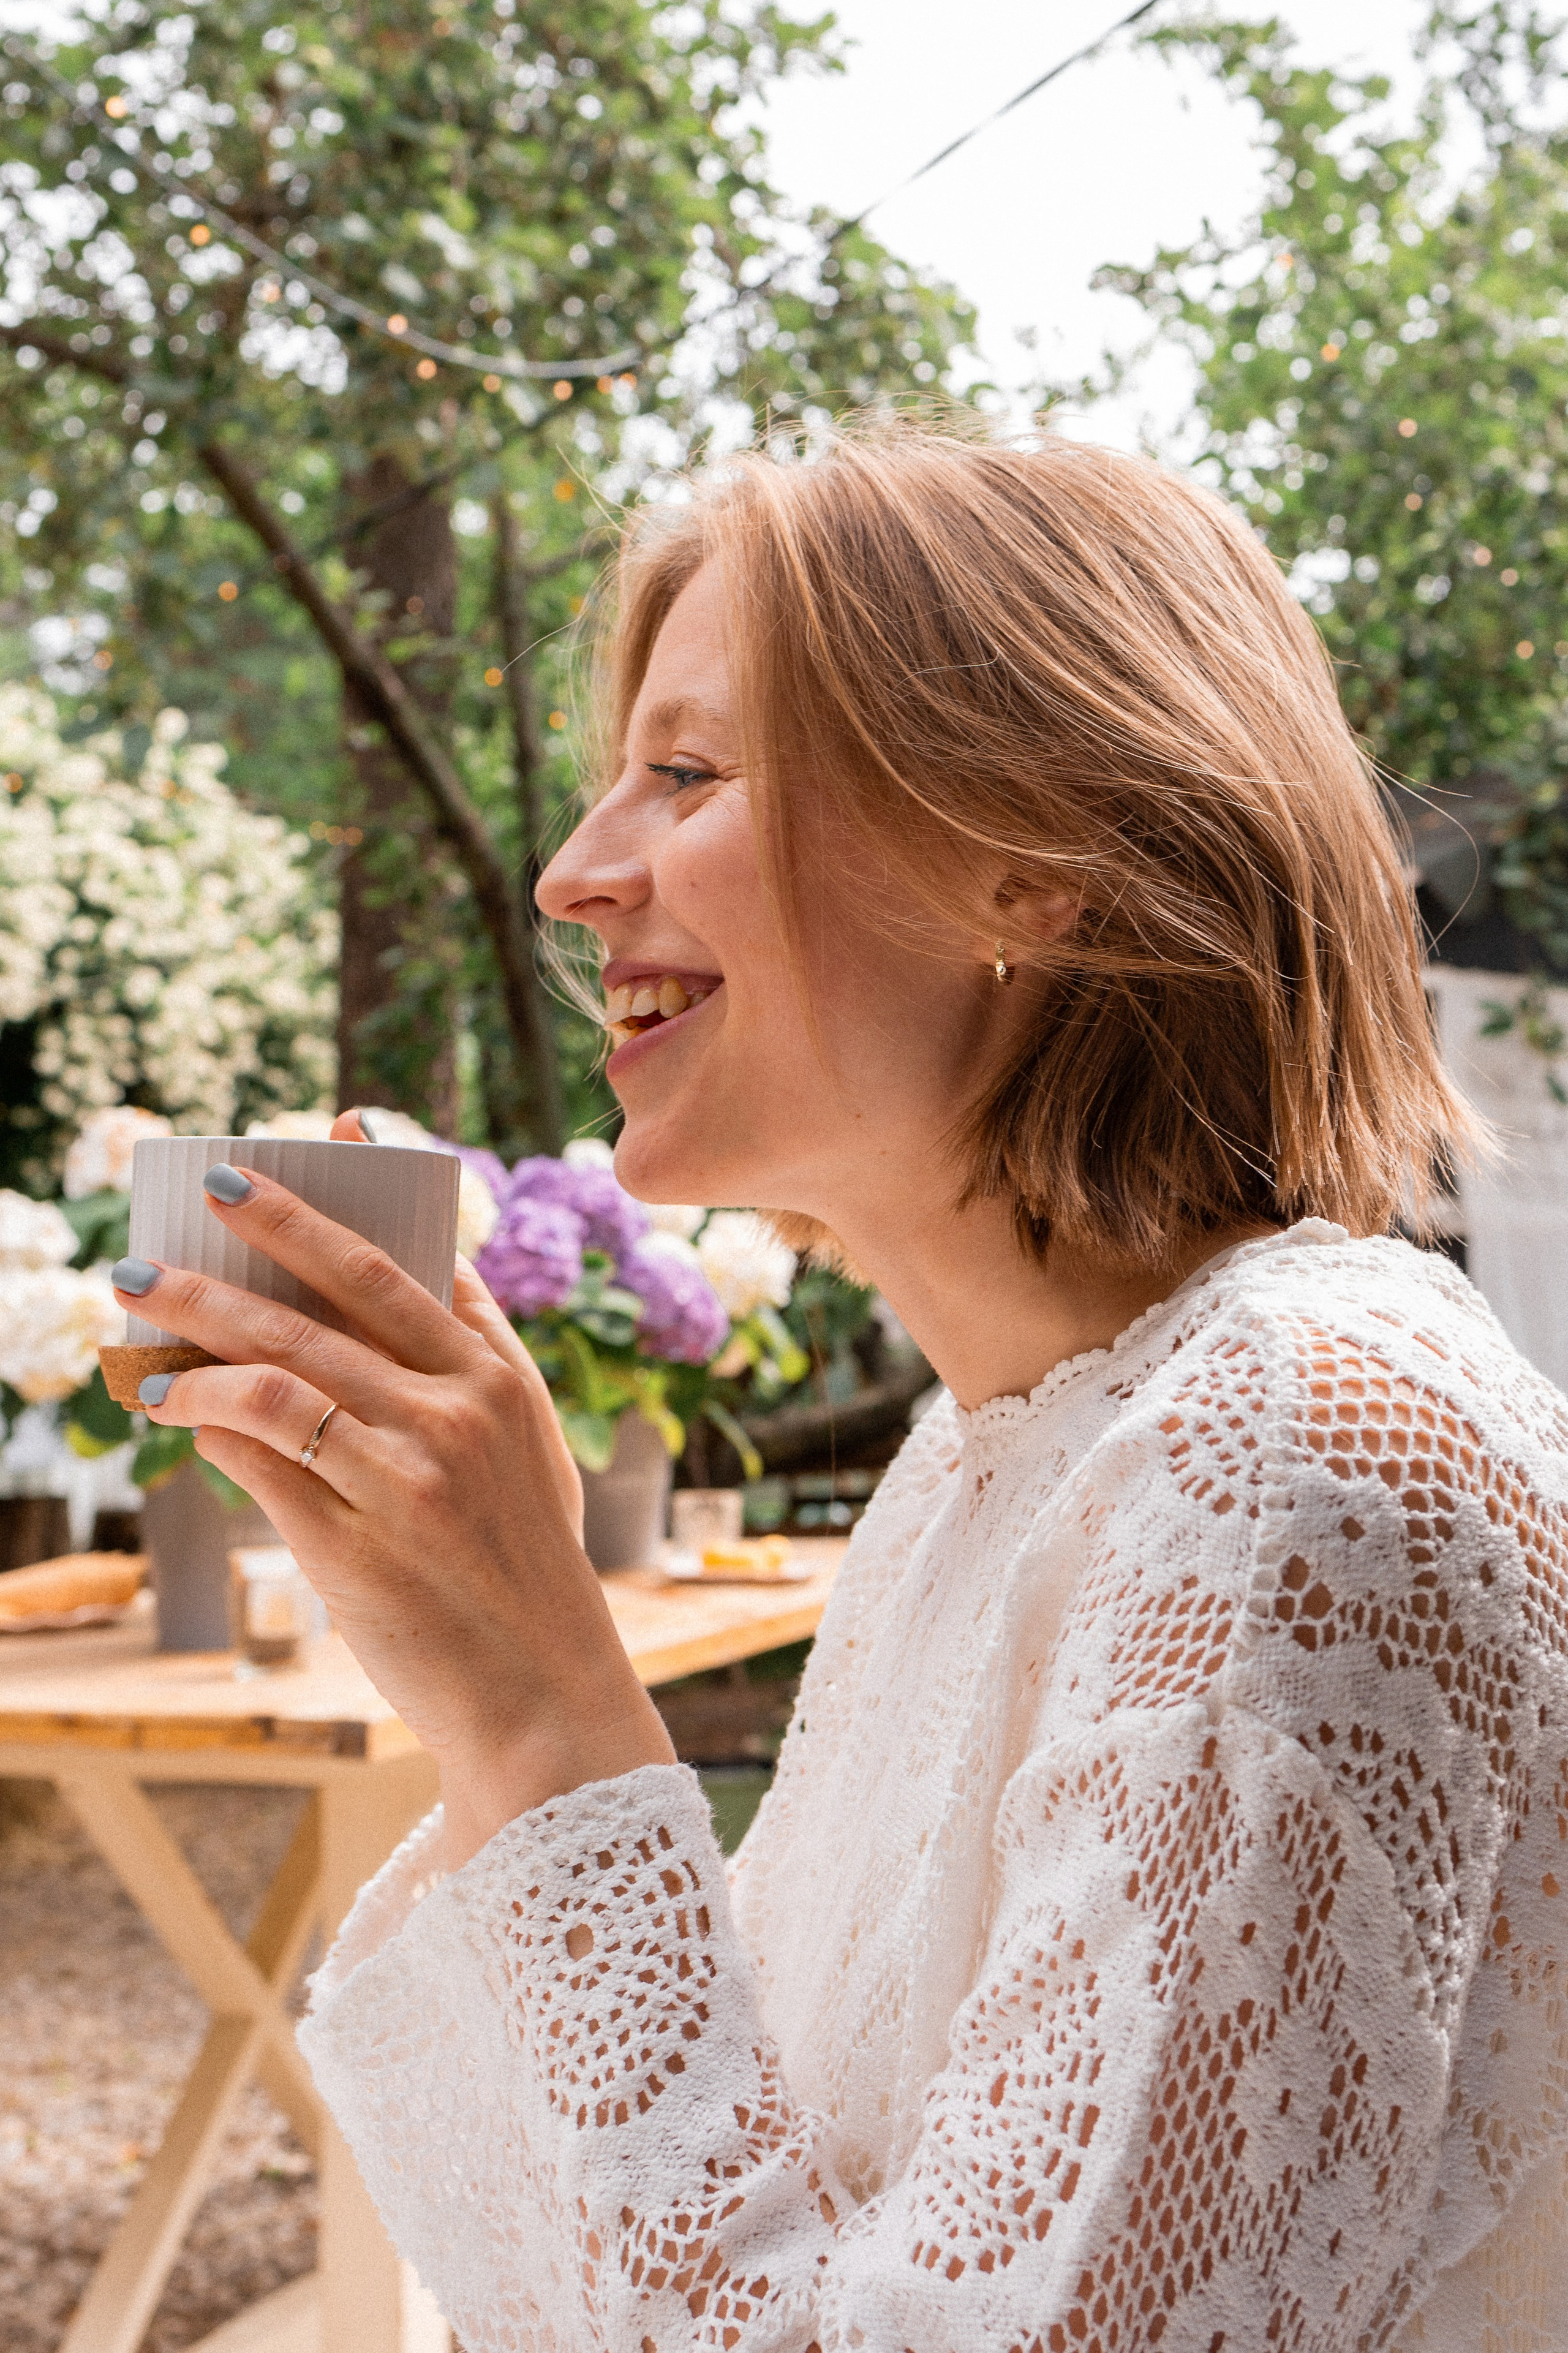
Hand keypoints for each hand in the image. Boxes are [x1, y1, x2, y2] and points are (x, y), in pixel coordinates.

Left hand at [116, 1136, 673, 1865]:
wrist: (542, 1692)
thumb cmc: (525, 1566)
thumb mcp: (527, 1449)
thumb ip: (477, 1361)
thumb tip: (419, 1271)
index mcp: (499, 1381)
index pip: (407, 1266)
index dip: (344, 1201)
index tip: (317, 1132)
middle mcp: (458, 1413)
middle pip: (327, 1303)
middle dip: (245, 1244)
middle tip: (183, 1207)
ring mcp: (407, 1474)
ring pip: (278, 1373)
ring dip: (197, 1336)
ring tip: (139, 1314)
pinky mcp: (355, 1541)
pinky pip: (260, 1458)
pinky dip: (208, 1421)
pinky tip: (173, 1407)